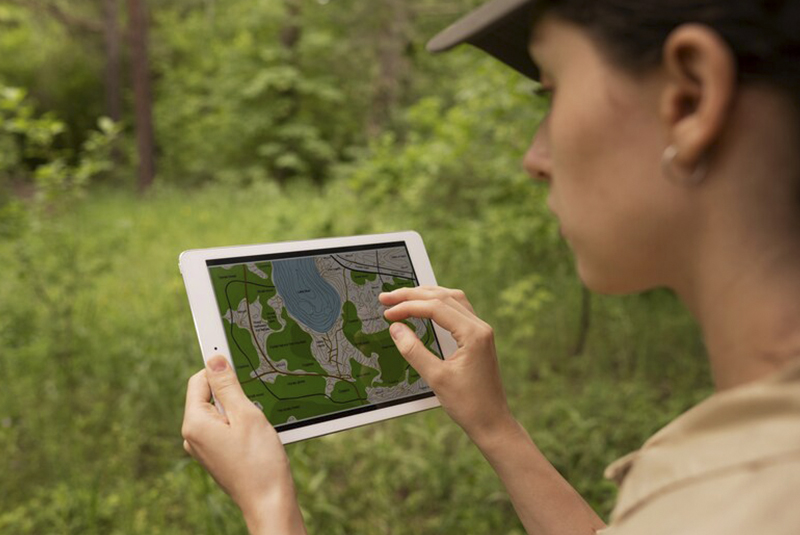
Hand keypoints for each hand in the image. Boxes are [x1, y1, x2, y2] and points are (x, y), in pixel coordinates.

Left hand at [182, 356, 306, 534]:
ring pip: (219, 411)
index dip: (219, 367)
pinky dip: (240, 423)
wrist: (269, 502)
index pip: (200, 379)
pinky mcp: (215, 454)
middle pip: (208, 395)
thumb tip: (214, 359)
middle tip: (255, 402)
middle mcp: (192, 435)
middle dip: (232, 391)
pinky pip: (224, 427)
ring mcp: (203, 447)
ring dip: (239, 408)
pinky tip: (256, 435)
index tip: (238, 358)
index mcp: (194, 423)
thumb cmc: (260, 462)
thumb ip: (227, 385)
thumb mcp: (247, 415)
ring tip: (257, 425)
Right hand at [380, 286, 515, 443]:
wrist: (493, 422)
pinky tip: (424, 308)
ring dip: (426, 296)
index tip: (388, 313)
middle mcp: (480, 327)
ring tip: (402, 298)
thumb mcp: (436, 378)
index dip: (408, 306)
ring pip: (452, 299)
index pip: (436, 307)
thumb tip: (395, 328)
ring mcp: (481, 331)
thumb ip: (413, 350)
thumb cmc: (468, 404)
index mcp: (473, 334)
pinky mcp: (478, 338)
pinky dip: (438, 305)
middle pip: (443, 297)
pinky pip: (457, 310)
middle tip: (387, 298)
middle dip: (413, 295)